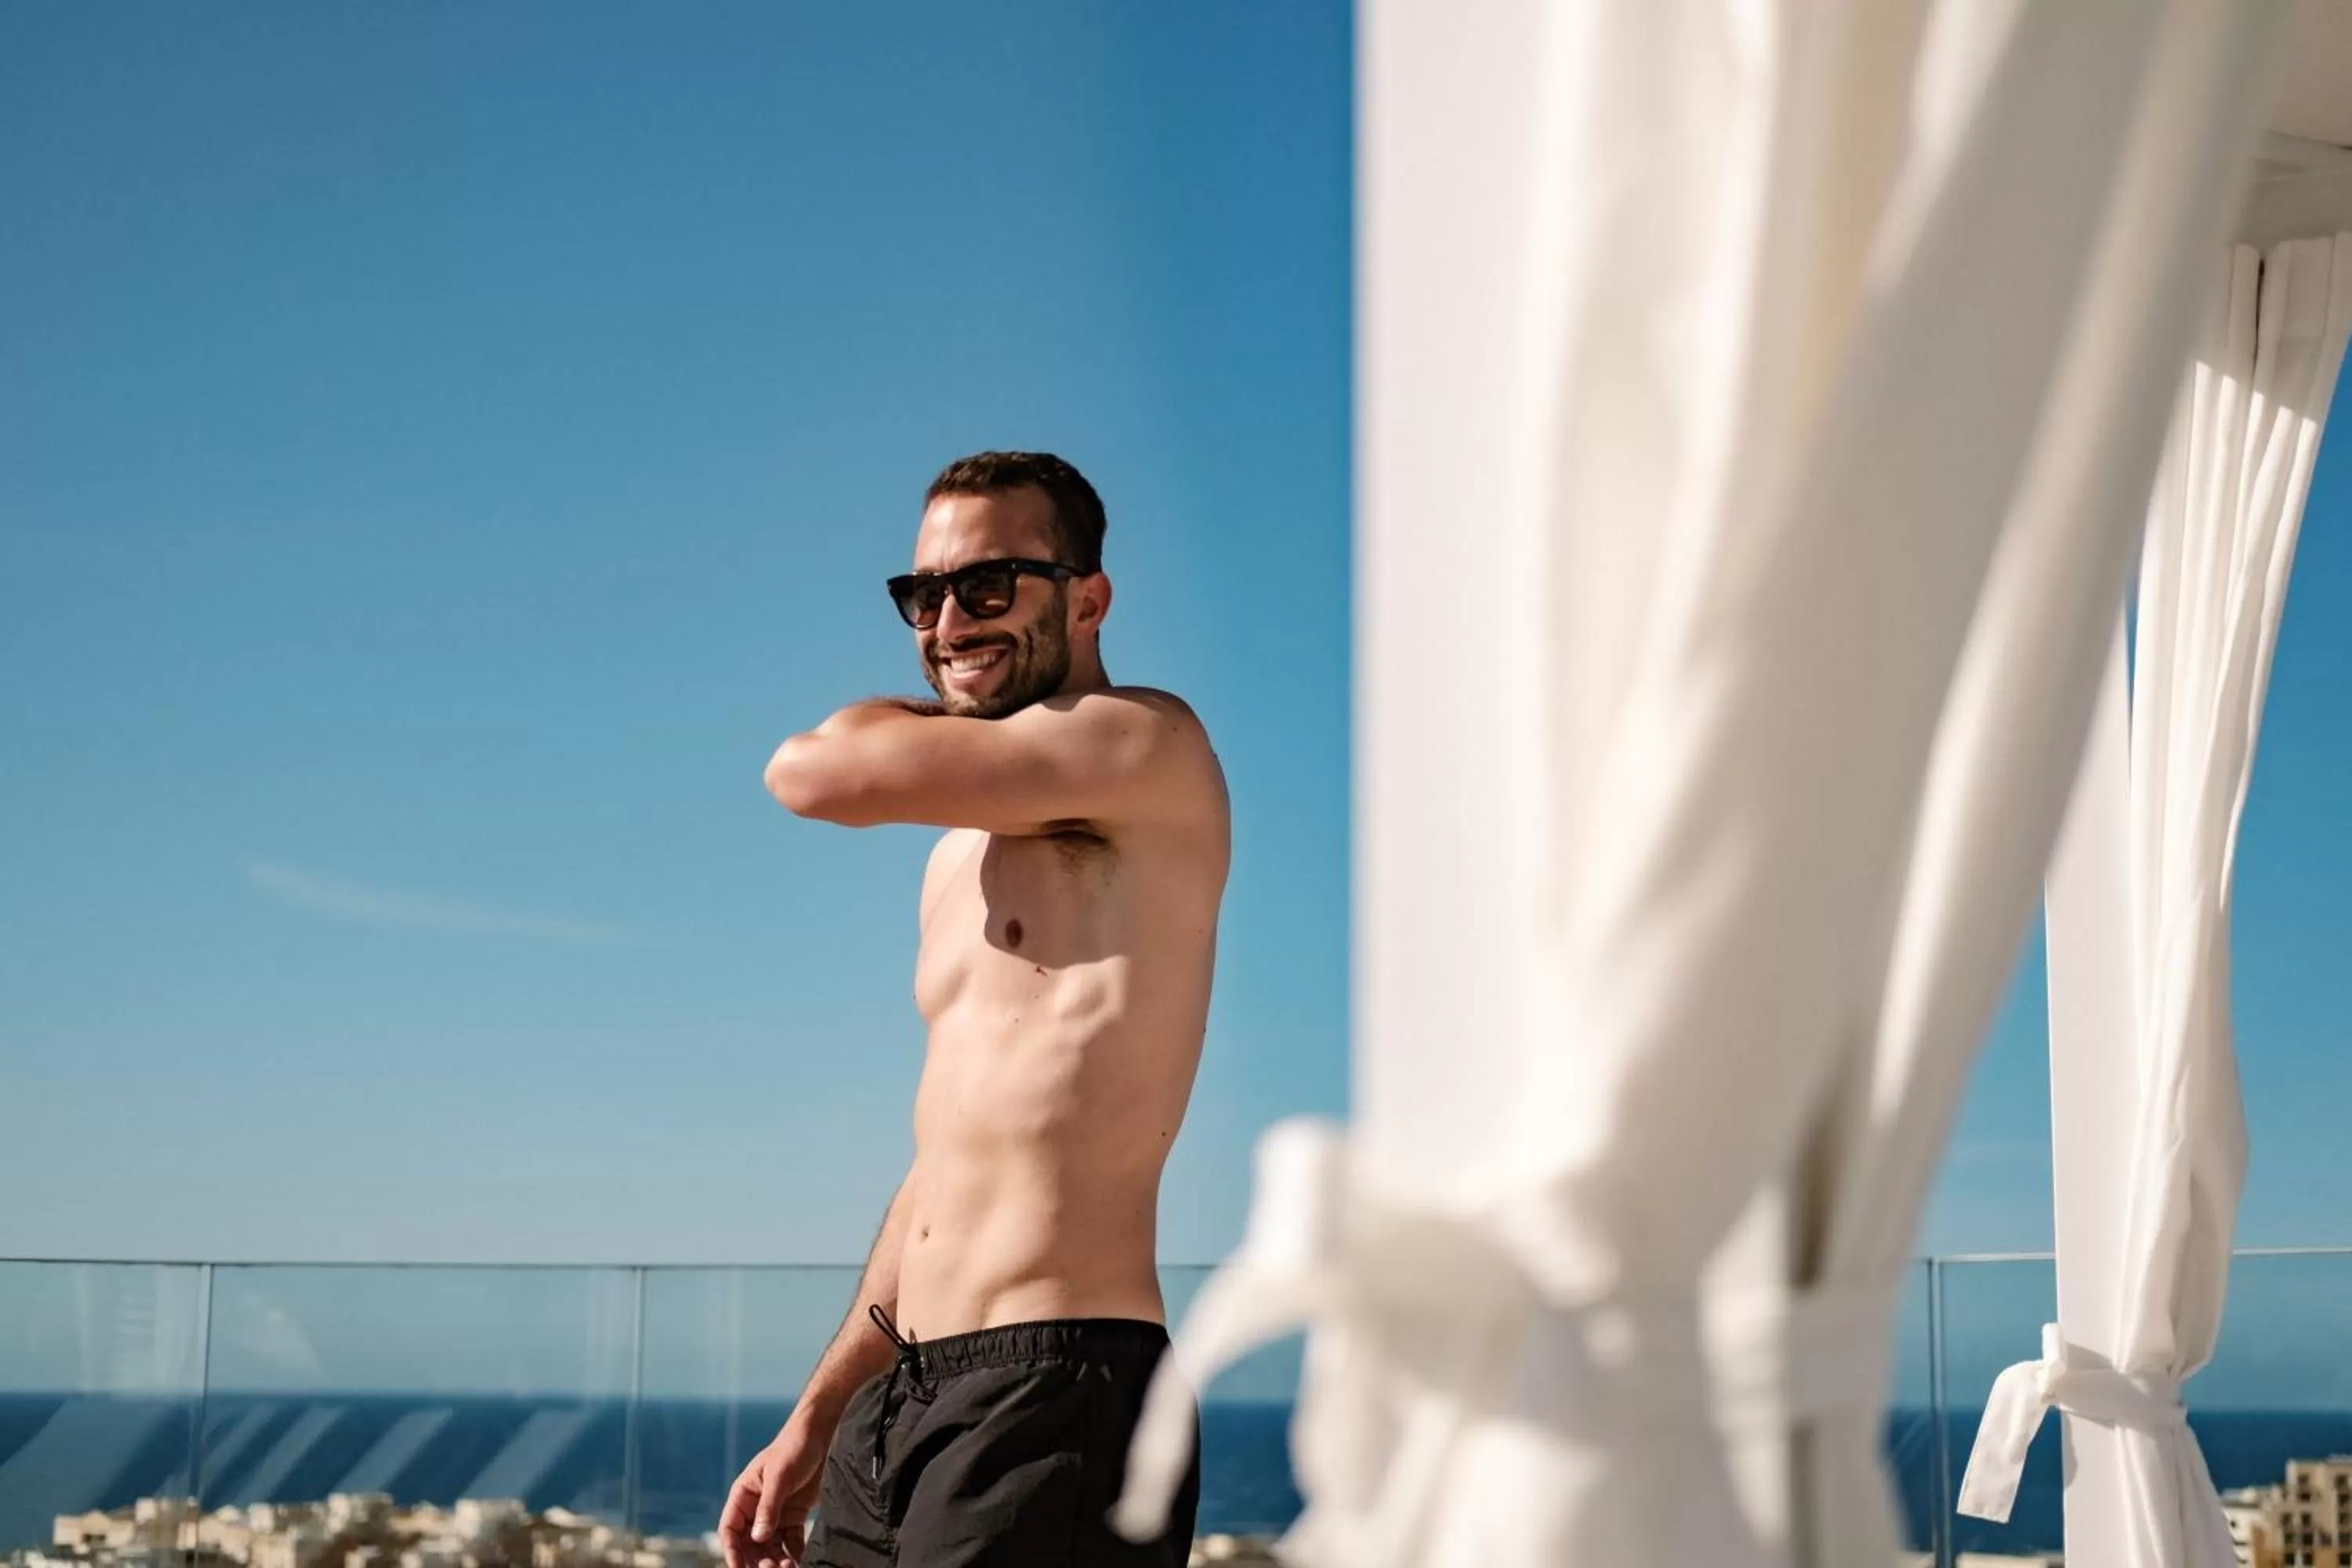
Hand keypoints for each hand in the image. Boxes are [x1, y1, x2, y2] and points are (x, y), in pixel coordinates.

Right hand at [719, 1421, 828, 1567]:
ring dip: (776, 1560)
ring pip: (769, 1547)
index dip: (732, 1551)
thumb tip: (758, 1538)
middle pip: (749, 1544)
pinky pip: (790, 1542)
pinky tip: (799, 1561)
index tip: (739, 1567)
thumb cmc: (793, 1449)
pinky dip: (793, 1554)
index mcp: (743, 1497)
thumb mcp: (780, 1476)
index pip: (730, 1530)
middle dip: (757, 1560)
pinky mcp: (793, 1518)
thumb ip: (769, 1507)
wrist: (818, 1436)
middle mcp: (755, 1510)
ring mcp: (775, 1515)